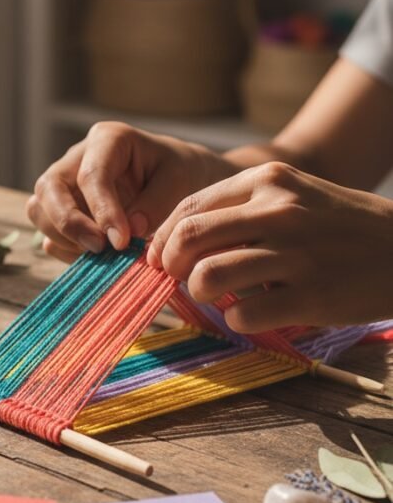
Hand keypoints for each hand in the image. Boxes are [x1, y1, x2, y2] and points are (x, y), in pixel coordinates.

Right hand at [27, 122, 237, 261]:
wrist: (177, 180)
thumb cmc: (179, 173)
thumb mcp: (180, 180)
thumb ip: (157, 202)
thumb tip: (130, 230)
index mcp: (107, 139)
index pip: (91, 175)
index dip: (103, 211)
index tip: (122, 242)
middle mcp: (77, 158)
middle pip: (49, 187)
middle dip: (68, 223)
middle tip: (100, 249)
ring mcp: (65, 184)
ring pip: (38, 209)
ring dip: (63, 237)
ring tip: (101, 255)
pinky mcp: (62, 210)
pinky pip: (47, 232)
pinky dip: (65, 249)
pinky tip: (96, 258)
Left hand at [147, 161, 392, 330]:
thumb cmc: (342, 226)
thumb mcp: (296, 195)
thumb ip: (245, 209)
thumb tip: (182, 238)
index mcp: (269, 181)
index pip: (190, 207)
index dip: (163, 238)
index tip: (160, 257)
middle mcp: (278, 212)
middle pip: (189, 239)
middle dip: (171, 265)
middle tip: (180, 279)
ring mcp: (295, 254)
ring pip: (208, 276)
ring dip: (200, 293)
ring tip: (216, 297)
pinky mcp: (312, 296)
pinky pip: (243, 314)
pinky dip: (236, 320)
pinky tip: (251, 315)